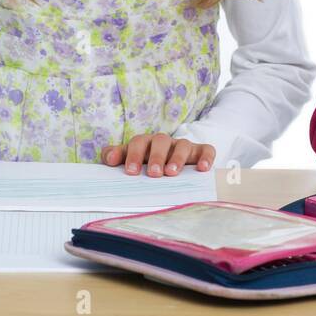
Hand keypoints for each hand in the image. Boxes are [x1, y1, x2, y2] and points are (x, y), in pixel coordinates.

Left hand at [101, 134, 215, 176]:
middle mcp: (164, 142)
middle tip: (154, 174)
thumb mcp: (130, 159)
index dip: (134, 155)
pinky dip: (205, 157)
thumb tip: (109, 157)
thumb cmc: (146, 163)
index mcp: (145, 142)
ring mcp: (182, 146)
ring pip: (182, 144)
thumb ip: (116, 156)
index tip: (131, 171)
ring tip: (172, 173)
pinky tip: (202, 169)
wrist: (171, 162)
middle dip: (156, 157)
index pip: (138, 143)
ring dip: (177, 157)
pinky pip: (206, 150)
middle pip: (160, 141)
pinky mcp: (199, 151)